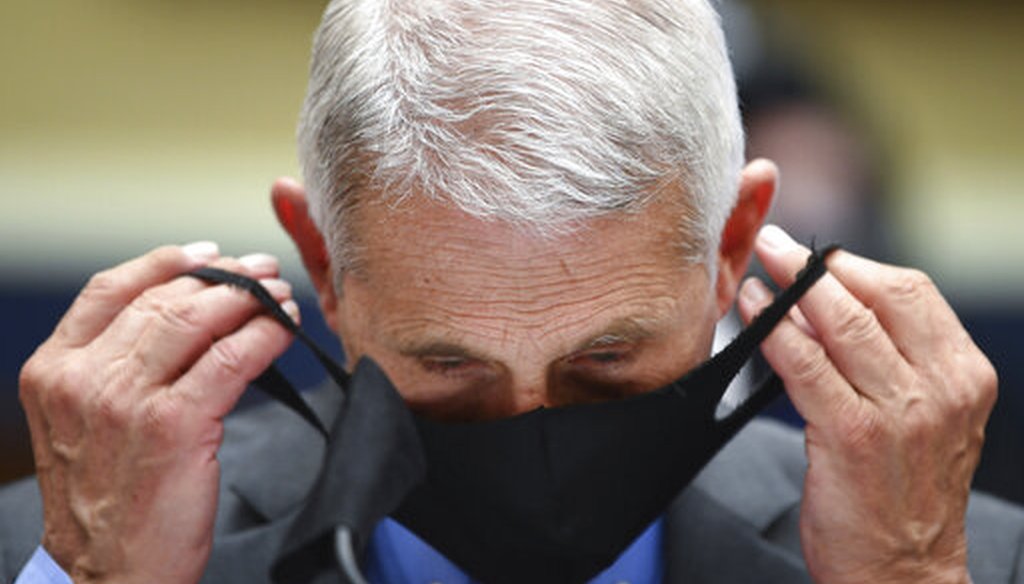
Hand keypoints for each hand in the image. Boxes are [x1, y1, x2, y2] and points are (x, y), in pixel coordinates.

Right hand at [19, 243, 298, 582]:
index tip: (205, 254)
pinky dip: (265, 335)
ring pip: (197, 320)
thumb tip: (179, 320)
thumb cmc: (106, 504)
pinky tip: (284, 329)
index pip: (107, 290)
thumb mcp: (84, 426)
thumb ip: (113, 371)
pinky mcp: (175, 425)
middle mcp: (84, 379)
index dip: (162, 262)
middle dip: (221, 278)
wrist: (108, 576)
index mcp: (54, 372)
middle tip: (260, 272)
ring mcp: (127, 400)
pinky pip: (231, 358)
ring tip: (278, 295)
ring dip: (248, 299)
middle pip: (163, 299)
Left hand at [737, 226, 995, 583]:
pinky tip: (752, 313)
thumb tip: (820, 306)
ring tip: (758, 267)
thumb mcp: (919, 417)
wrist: (902, 573)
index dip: (857, 266)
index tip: (817, 256)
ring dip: (791, 288)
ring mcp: (900, 413)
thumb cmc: (902, 492)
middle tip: (776, 245)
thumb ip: (886, 360)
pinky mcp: (852, 437)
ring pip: (842, 325)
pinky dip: (774, 332)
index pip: (912, 293)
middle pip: (878, 297)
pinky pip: (806, 366)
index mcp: (962, 375)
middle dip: (818, 264)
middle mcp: (939, 389)